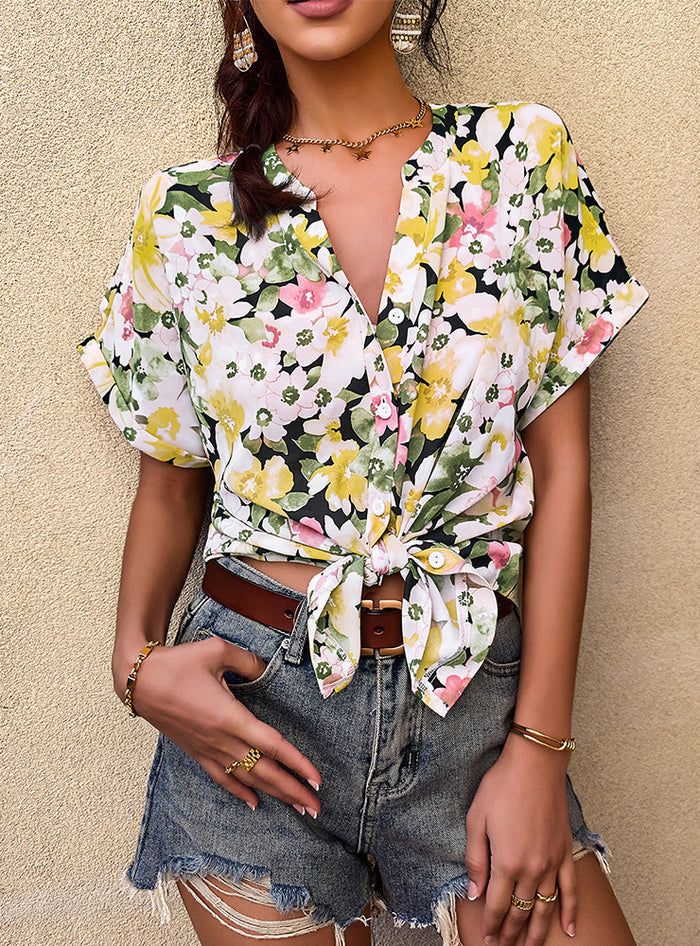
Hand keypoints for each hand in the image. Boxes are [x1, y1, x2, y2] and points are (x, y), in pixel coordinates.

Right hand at [115, 636, 321, 814]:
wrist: (139, 680)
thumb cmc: (178, 663)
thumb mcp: (217, 651)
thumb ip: (249, 661)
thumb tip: (268, 668)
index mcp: (230, 717)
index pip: (272, 746)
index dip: (297, 764)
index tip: (316, 779)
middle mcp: (220, 740)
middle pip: (264, 771)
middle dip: (292, 790)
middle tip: (316, 808)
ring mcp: (207, 749)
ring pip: (246, 779)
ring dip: (274, 795)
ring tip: (296, 808)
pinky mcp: (195, 752)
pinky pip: (221, 778)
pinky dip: (240, 792)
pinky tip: (255, 803)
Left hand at [464, 736, 575, 944]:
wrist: (534, 766)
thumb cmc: (501, 787)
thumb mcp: (475, 819)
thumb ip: (475, 859)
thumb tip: (475, 892)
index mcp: (506, 861)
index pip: (496, 904)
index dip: (491, 924)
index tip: (488, 938)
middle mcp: (531, 868)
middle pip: (520, 911)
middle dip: (510, 933)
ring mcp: (551, 862)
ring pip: (544, 908)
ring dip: (536, 931)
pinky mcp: (565, 852)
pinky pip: (570, 890)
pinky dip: (570, 912)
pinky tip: (568, 930)